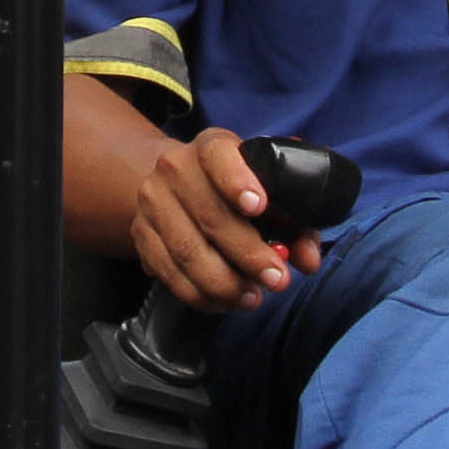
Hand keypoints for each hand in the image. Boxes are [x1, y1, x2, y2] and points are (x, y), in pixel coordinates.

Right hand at [125, 126, 320, 314]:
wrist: (176, 184)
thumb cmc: (235, 188)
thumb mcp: (268, 188)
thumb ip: (296, 220)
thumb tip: (307, 260)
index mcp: (211, 146)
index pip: (219, 156)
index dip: (238, 180)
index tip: (260, 206)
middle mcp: (175, 169)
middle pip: (209, 216)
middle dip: (248, 254)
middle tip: (277, 278)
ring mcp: (153, 203)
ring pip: (187, 252)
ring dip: (225, 283)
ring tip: (254, 297)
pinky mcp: (141, 235)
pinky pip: (169, 274)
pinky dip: (201, 296)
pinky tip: (225, 301)